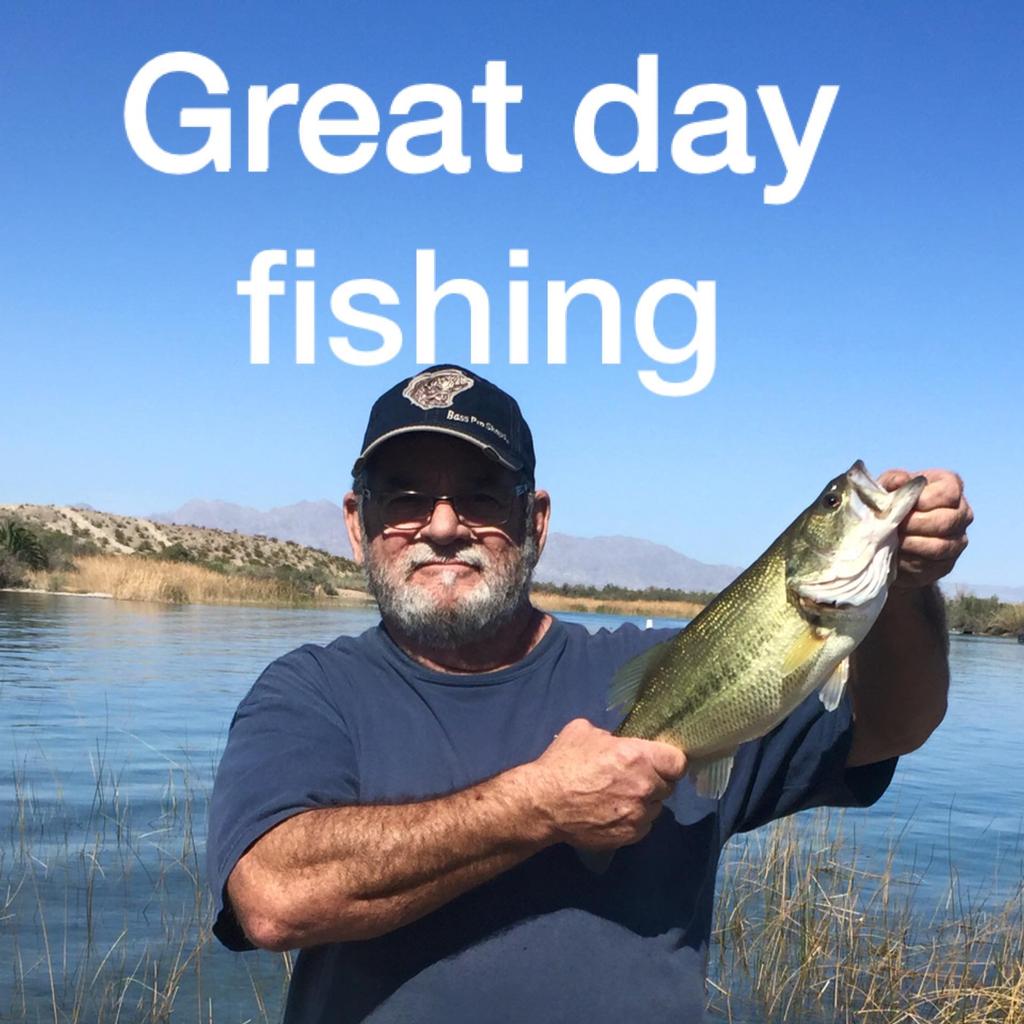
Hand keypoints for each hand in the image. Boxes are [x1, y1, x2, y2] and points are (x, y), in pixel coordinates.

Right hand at [523, 718, 686, 850]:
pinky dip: (634, 819)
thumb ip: (611, 737)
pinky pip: (644, 826)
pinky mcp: (630, 835)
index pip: (678, 762)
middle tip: (634, 779)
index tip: (660, 762)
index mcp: (638, 756)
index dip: (669, 761)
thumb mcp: (584, 732)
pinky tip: (615, 813)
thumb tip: (618, 743)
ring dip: (645, 802)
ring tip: (622, 798)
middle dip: (654, 781)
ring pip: (656, 807)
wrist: (544, 803)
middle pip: (668, 785)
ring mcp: (638, 814)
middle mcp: (644, 786)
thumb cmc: (563, 763)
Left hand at [878, 468, 972, 588]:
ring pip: (940, 547)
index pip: (949, 493)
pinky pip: (932, 566)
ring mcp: (958, 541)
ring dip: (912, 544)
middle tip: (894, 526)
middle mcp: (962, 513)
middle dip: (915, 524)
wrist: (887, 534)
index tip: (903, 505)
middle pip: (946, 521)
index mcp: (951, 487)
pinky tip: (896, 556)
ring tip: (893, 540)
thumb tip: (901, 480)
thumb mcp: (887, 486)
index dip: (925, 500)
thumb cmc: (891, 501)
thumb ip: (893, 480)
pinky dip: (910, 562)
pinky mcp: (946, 564)